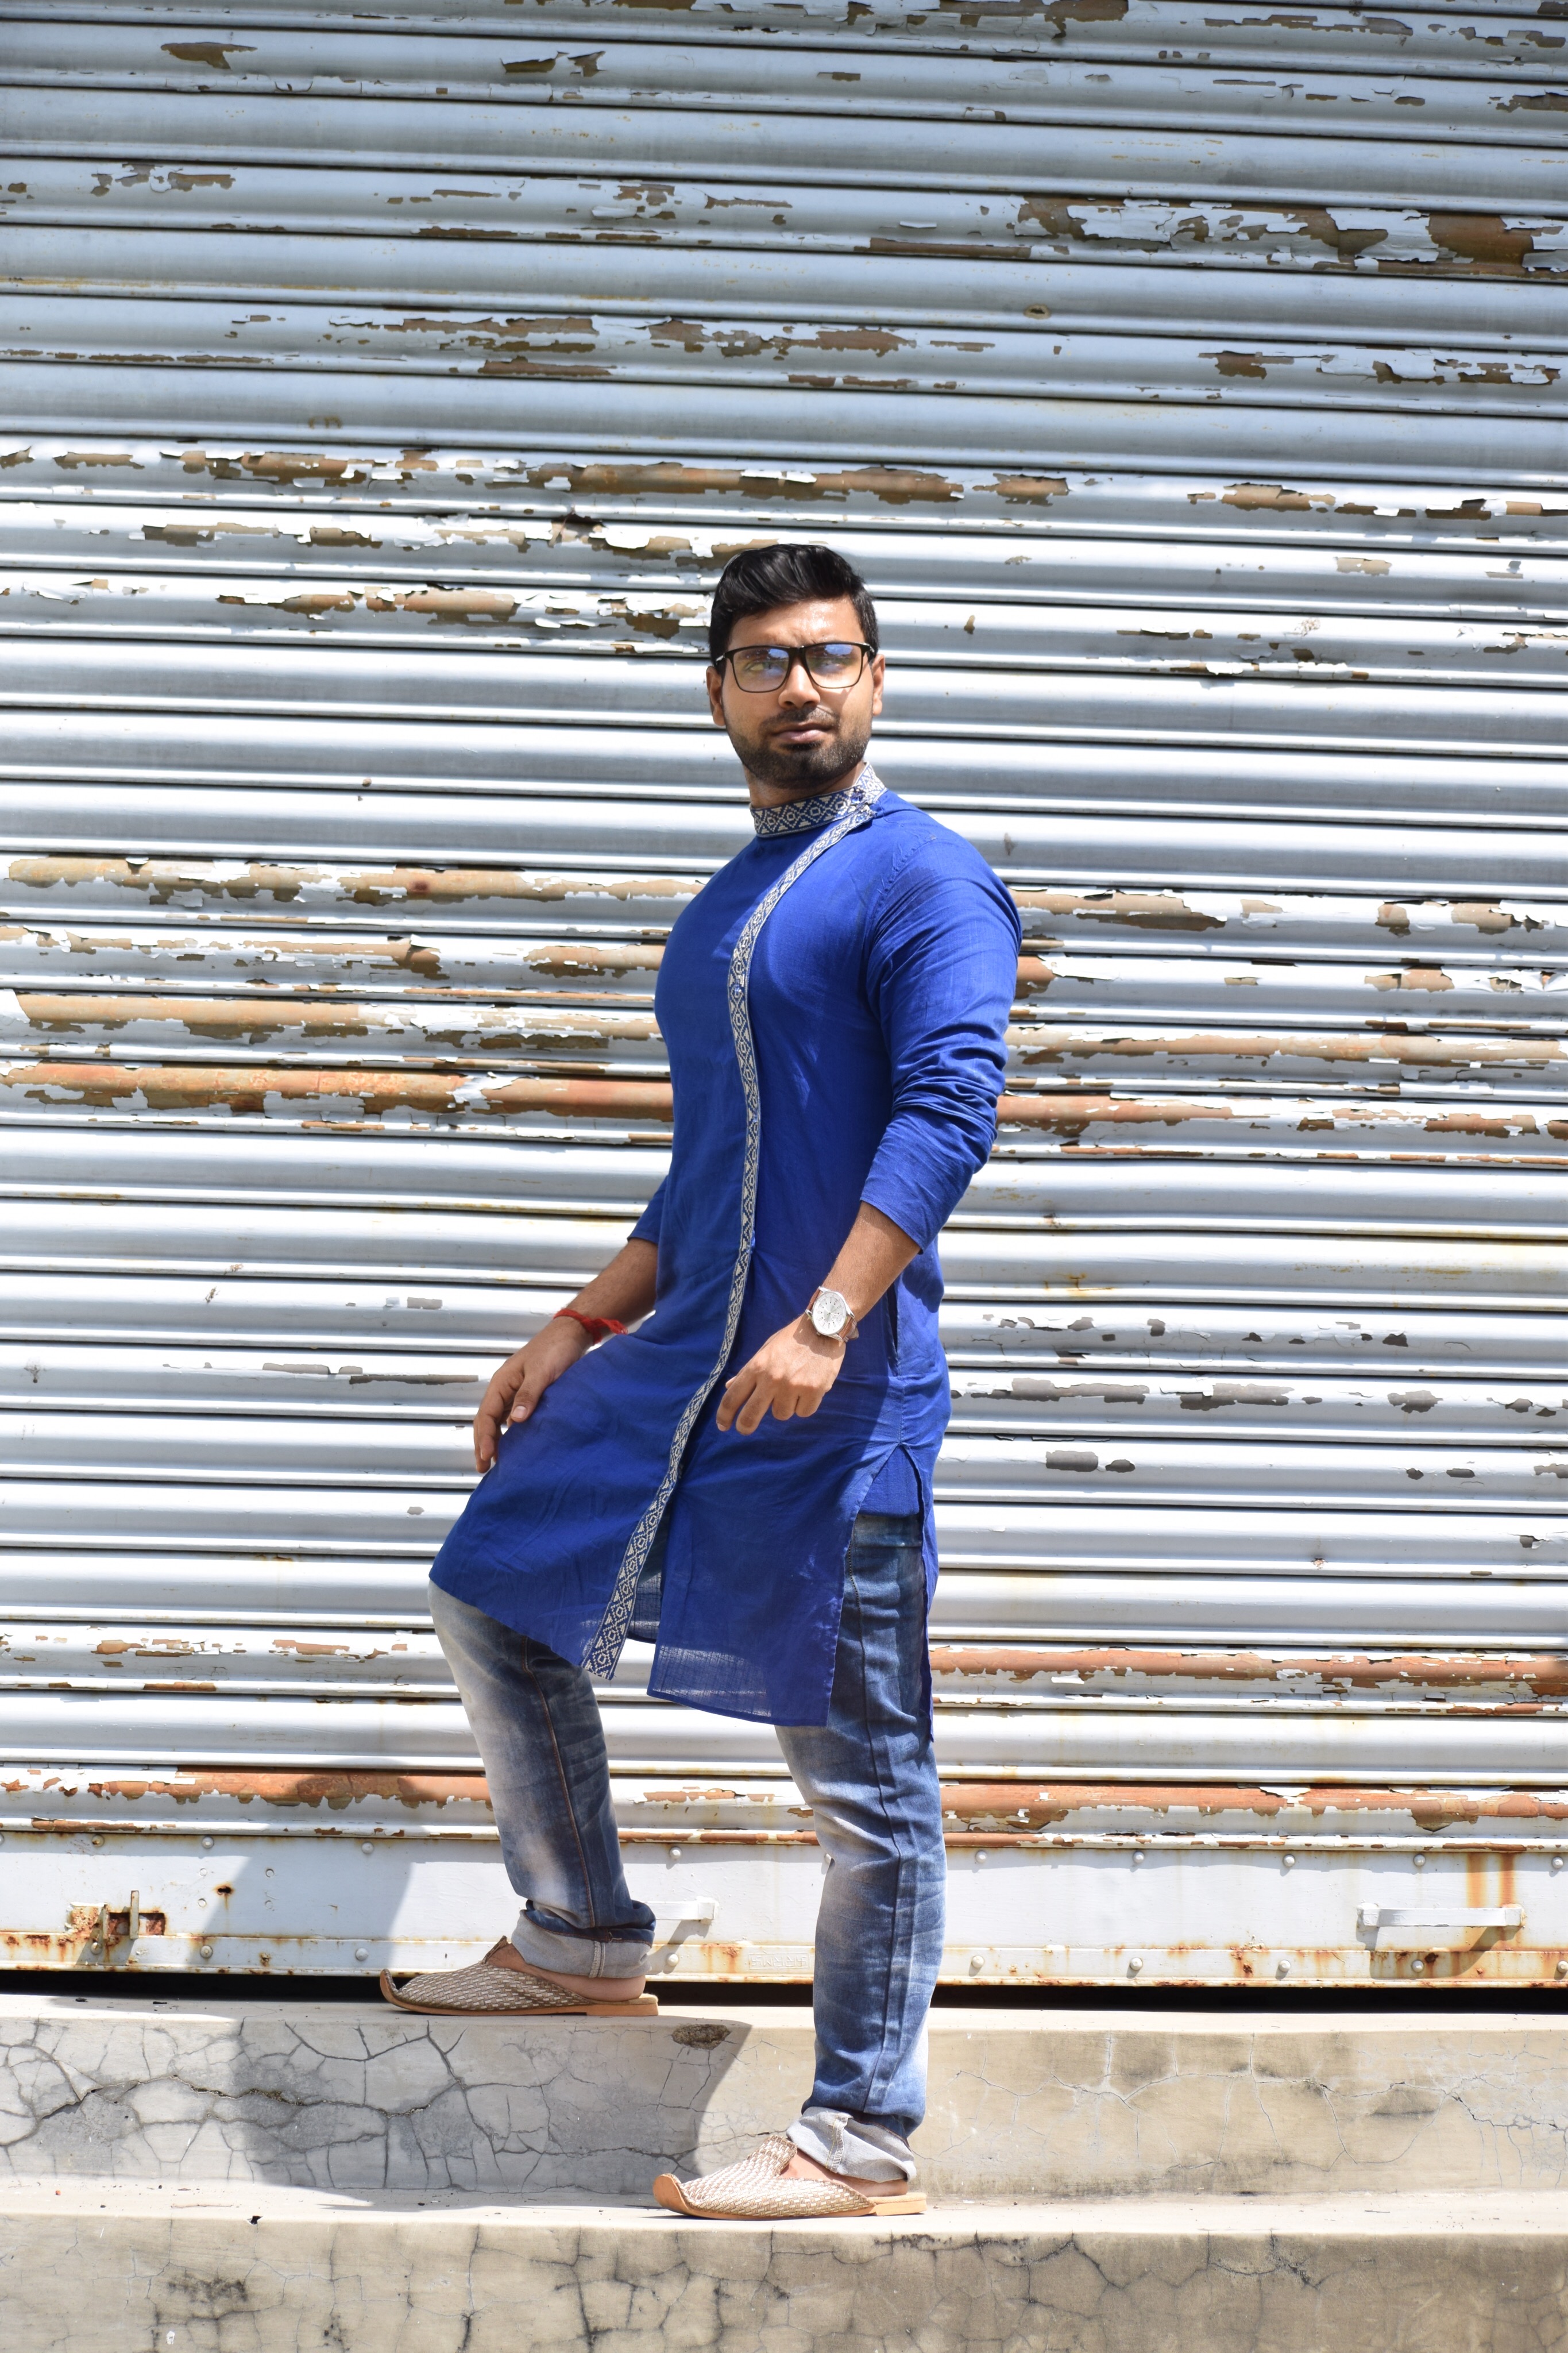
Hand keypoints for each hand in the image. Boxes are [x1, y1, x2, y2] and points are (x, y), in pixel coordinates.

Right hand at [473, 1319, 589, 1471]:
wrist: (572, 1334)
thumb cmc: (555, 1349)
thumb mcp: (541, 1372)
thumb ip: (528, 1395)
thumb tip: (514, 1421)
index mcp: (502, 1383)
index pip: (486, 1416)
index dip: (485, 1438)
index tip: (487, 1457)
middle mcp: (505, 1389)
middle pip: (487, 1421)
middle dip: (483, 1444)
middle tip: (483, 1468)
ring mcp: (515, 1392)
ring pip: (498, 1421)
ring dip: (495, 1440)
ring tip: (495, 1462)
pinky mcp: (529, 1396)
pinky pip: (513, 1418)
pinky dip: (511, 1433)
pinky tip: (516, 1445)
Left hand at [716, 1316, 843, 1436]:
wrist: (823, 1328)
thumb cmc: (791, 1340)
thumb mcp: (765, 1351)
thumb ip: (748, 1371)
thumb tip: (729, 1387)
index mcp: (757, 1367)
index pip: (733, 1397)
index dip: (724, 1415)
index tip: (723, 1425)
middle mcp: (772, 1378)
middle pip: (751, 1415)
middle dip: (745, 1426)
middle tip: (744, 1429)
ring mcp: (793, 1386)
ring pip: (781, 1414)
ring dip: (785, 1406)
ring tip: (794, 1387)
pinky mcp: (814, 1391)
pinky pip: (803, 1412)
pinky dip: (805, 1405)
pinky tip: (809, 1389)